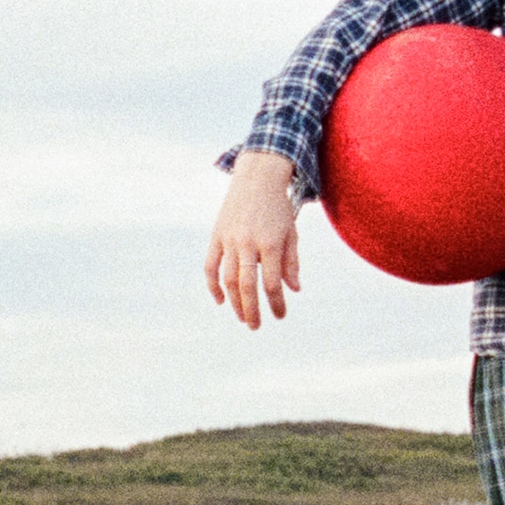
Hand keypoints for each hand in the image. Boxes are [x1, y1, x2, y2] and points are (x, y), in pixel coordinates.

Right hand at [204, 154, 302, 328]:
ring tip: (242, 317)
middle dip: (252, 310)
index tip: (280, 316)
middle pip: (247, 285)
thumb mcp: (291, 232)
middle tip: (255, 326)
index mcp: (271, 242)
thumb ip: (291, 262)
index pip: (272, 282)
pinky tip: (220, 300)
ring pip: (228, 279)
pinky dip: (213, 285)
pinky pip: (211, 266)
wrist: (257, 177)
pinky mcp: (217, 236)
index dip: (276, 303)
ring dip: (234, 302)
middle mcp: (248, 243)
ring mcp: (230, 240)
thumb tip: (294, 290)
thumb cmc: (278, 207)